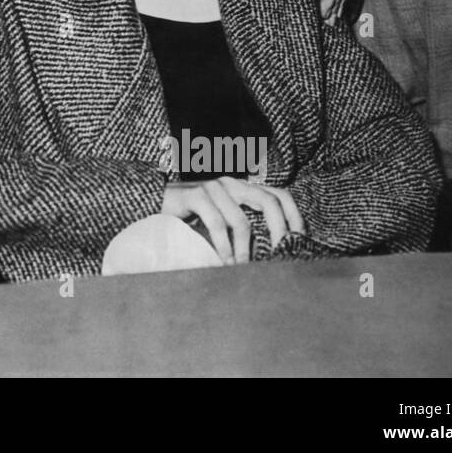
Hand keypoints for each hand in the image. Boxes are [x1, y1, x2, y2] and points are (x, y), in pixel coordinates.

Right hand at [160, 178, 304, 263]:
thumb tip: (270, 255)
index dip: (294, 215)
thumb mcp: (221, 222)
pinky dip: (223, 247)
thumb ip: (242, 228)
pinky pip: (216, 223)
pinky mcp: (194, 195)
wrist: (152, 203)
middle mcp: (231, 184)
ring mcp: (212, 187)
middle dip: (279, 231)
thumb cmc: (190, 218)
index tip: (299, 240)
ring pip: (241, 220)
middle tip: (279, 256)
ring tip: (243, 269)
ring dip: (245, 250)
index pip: (279, 194)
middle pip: (268, 202)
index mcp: (242, 188)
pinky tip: (224, 262)